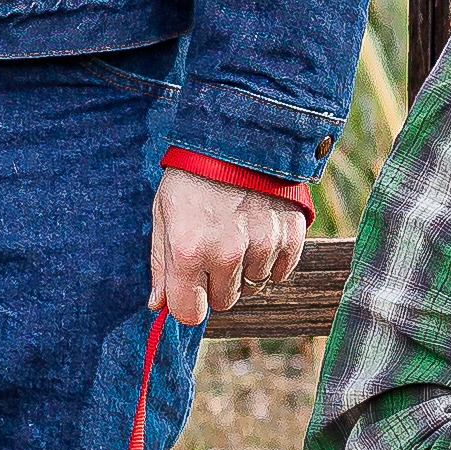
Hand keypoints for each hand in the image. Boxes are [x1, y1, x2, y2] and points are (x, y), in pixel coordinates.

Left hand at [150, 167, 310, 324]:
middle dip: (216, 283)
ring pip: (253, 286)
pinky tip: (258, 230)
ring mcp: (262, 245)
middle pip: (224, 302)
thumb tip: (160, 306)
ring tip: (236, 231)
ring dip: (244, 268)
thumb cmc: (193, 177)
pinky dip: (269, 259)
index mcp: (188, 250)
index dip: (187, 302)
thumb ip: (162, 264)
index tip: (188, 288)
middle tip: (213, 247)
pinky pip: (280, 273)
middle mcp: (227, 253)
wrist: (239, 136)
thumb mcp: (165, 214)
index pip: (190, 313)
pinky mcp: (290, 237)